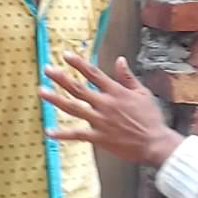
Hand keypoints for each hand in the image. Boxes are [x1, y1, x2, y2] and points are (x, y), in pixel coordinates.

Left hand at [39, 53, 183, 166]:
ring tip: (41, 91)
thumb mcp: (142, 93)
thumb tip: (119, 60)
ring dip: (56, 99)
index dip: (78, 63)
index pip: (93, 73)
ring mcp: (100, 121)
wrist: (155, 143)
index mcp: (116, 92)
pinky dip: (62, 134)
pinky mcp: (99, 137)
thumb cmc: (151, 118)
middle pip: (78, 88)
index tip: (65, 55)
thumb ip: (127, 77)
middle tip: (47, 69)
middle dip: (61, 77)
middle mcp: (105, 104)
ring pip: (73, 108)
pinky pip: (77, 134)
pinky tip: (49, 131)